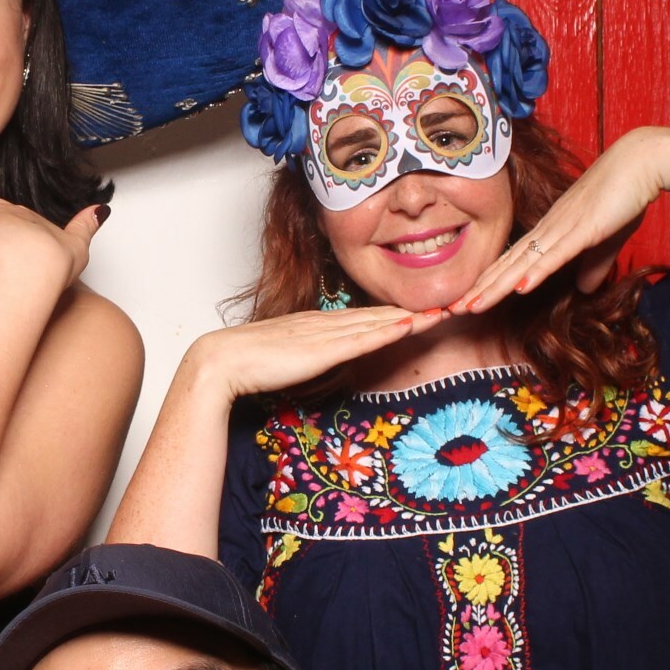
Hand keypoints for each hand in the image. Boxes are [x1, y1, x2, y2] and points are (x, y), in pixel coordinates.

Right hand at [183, 306, 443, 402]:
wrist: (221, 362)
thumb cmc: (244, 366)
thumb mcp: (283, 360)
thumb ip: (302, 359)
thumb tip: (312, 365)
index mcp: (314, 324)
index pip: (363, 317)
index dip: (394, 314)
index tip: (421, 313)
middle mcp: (324, 322)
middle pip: (378, 315)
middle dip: (413, 311)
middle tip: (448, 304)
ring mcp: (325, 334)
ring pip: (377, 322)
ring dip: (412, 316)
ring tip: (442, 310)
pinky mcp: (322, 349)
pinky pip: (363, 338)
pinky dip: (389, 329)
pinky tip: (411, 324)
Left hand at [456, 128, 669, 312]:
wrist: (642, 161)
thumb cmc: (624, 195)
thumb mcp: (607, 240)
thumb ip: (594, 265)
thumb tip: (584, 290)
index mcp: (552, 230)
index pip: (513, 260)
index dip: (490, 282)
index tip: (468, 300)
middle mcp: (549, 229)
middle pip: (507, 264)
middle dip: (480, 289)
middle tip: (452, 309)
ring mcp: (563, 228)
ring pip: (522, 263)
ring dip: (496, 286)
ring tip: (470, 306)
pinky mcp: (583, 229)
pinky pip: (555, 254)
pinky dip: (536, 272)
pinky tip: (518, 288)